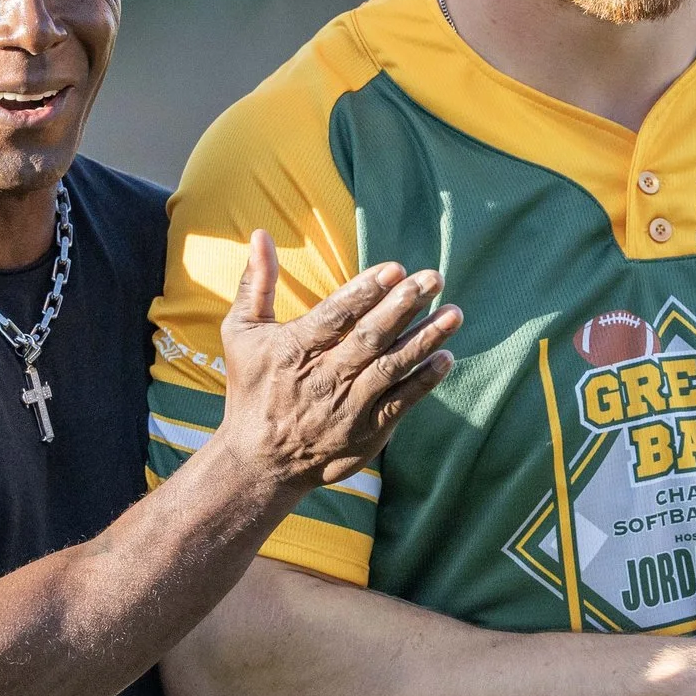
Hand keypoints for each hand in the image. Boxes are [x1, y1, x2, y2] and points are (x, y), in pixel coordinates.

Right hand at [217, 231, 461, 491]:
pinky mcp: (365, 433)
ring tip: (454, 313)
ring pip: (391, 367)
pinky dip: (423, 380)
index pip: (335, 316)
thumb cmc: (252, 389)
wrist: (260, 461)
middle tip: (434, 278)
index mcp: (293, 350)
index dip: (366, 292)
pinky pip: (400, 402)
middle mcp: (322, 378)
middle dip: (404, 306)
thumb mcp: (241, 333)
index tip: (396, 269)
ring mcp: (346, 408)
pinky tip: (446, 357)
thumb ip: (256, 283)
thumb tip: (260, 234)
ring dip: (425, 339)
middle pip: (369, 338)